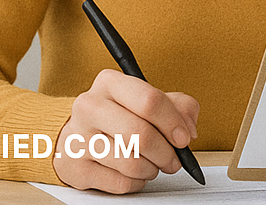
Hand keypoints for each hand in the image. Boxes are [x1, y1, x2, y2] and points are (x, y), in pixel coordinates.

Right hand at [53, 69, 199, 192]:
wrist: (76, 135)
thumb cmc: (117, 115)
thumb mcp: (146, 99)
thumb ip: (177, 105)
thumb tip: (189, 128)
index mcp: (109, 82)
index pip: (149, 100)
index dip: (173, 122)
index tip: (184, 137)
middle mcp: (90, 106)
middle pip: (141, 134)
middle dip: (166, 152)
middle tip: (173, 159)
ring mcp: (79, 138)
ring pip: (131, 163)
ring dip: (151, 169)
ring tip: (152, 164)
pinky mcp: (76, 168)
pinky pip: (120, 183)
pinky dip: (136, 182)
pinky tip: (134, 173)